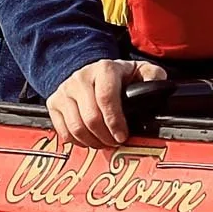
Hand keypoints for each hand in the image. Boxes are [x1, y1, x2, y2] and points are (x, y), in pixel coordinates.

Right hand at [46, 57, 167, 148]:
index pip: (106, 97)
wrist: (89, 71)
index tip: (123, 136)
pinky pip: (63, 131)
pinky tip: (89, 139)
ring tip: (103, 142)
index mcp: (105, 69)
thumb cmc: (119, 77)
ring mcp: (65, 89)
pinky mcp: (54, 102)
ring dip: (92, 142)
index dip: (115, 121)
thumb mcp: (140, 71)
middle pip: (90, 116)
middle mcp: (81, 77)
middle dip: (105, 136)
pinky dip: (77, 142)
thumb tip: (158, 88)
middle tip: (115, 143)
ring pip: (75, 126)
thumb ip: (153, 77)